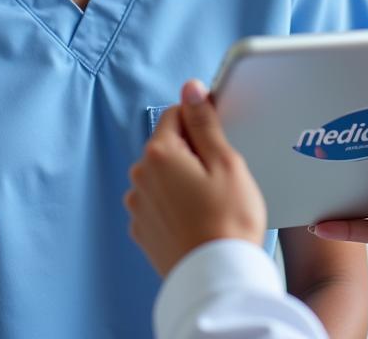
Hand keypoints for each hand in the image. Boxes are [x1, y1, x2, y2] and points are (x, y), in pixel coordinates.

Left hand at [124, 79, 266, 276]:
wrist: (218, 279)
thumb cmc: (228, 221)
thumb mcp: (226, 161)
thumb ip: (204, 121)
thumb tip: (191, 89)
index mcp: (159, 154)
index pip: (176, 113)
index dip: (201, 121)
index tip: (218, 141)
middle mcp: (140, 177)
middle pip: (168, 144)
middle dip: (192, 152)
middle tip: (219, 177)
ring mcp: (138, 206)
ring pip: (164, 174)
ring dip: (182, 179)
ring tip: (210, 203)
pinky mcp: (142, 230)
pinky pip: (159, 202)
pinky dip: (175, 204)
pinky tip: (197, 219)